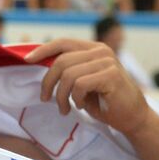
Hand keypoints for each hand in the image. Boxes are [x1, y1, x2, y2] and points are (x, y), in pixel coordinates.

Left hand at [25, 38, 152, 134]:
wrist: (132, 116)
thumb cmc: (103, 100)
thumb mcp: (81, 82)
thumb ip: (67, 70)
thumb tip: (38, 62)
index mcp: (92, 49)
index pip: (63, 42)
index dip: (43, 50)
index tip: (27, 60)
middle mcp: (100, 51)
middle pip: (61, 61)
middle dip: (48, 83)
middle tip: (46, 99)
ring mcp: (107, 62)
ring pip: (68, 75)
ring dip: (61, 96)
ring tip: (65, 108)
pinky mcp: (112, 75)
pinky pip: (80, 85)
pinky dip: (75, 99)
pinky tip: (81, 105)